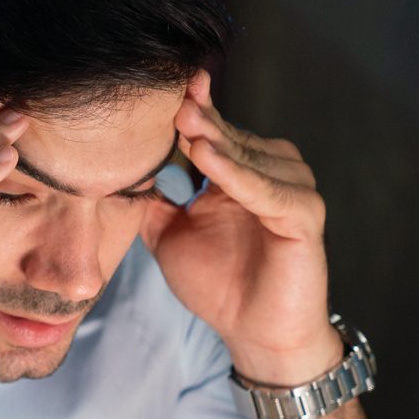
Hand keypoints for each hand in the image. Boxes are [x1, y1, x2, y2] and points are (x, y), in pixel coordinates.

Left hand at [140, 72, 338, 385]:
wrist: (254, 333)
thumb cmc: (217, 284)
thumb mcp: (168, 235)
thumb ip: (150, 200)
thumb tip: (114, 169)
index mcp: (238, 171)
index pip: (213, 131)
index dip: (193, 108)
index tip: (167, 85)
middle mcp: (269, 171)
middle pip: (230, 137)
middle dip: (201, 119)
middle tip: (173, 96)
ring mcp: (291, 190)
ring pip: (250, 158)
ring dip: (219, 142)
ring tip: (186, 125)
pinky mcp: (304, 216)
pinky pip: (269, 191)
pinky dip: (240, 175)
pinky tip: (209, 160)